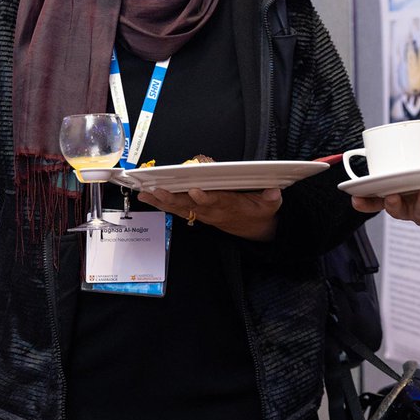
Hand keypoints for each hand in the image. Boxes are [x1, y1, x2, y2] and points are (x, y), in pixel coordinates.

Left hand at [136, 187, 281, 241]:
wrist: (254, 229)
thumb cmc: (258, 213)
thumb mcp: (270, 207)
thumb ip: (271, 199)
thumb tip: (274, 191)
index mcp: (229, 206)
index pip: (216, 201)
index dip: (205, 197)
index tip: (194, 190)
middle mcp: (212, 211)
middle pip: (191, 205)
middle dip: (173, 198)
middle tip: (158, 190)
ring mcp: (203, 214)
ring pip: (180, 208)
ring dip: (162, 201)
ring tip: (145, 193)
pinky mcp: (197, 213)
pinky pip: (177, 209)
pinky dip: (162, 203)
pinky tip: (148, 197)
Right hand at [350, 149, 419, 224]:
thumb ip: (415, 150)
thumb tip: (400, 140)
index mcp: (399, 191)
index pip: (377, 200)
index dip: (365, 202)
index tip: (355, 199)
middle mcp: (409, 205)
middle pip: (394, 210)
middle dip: (392, 204)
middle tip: (393, 195)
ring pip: (418, 213)